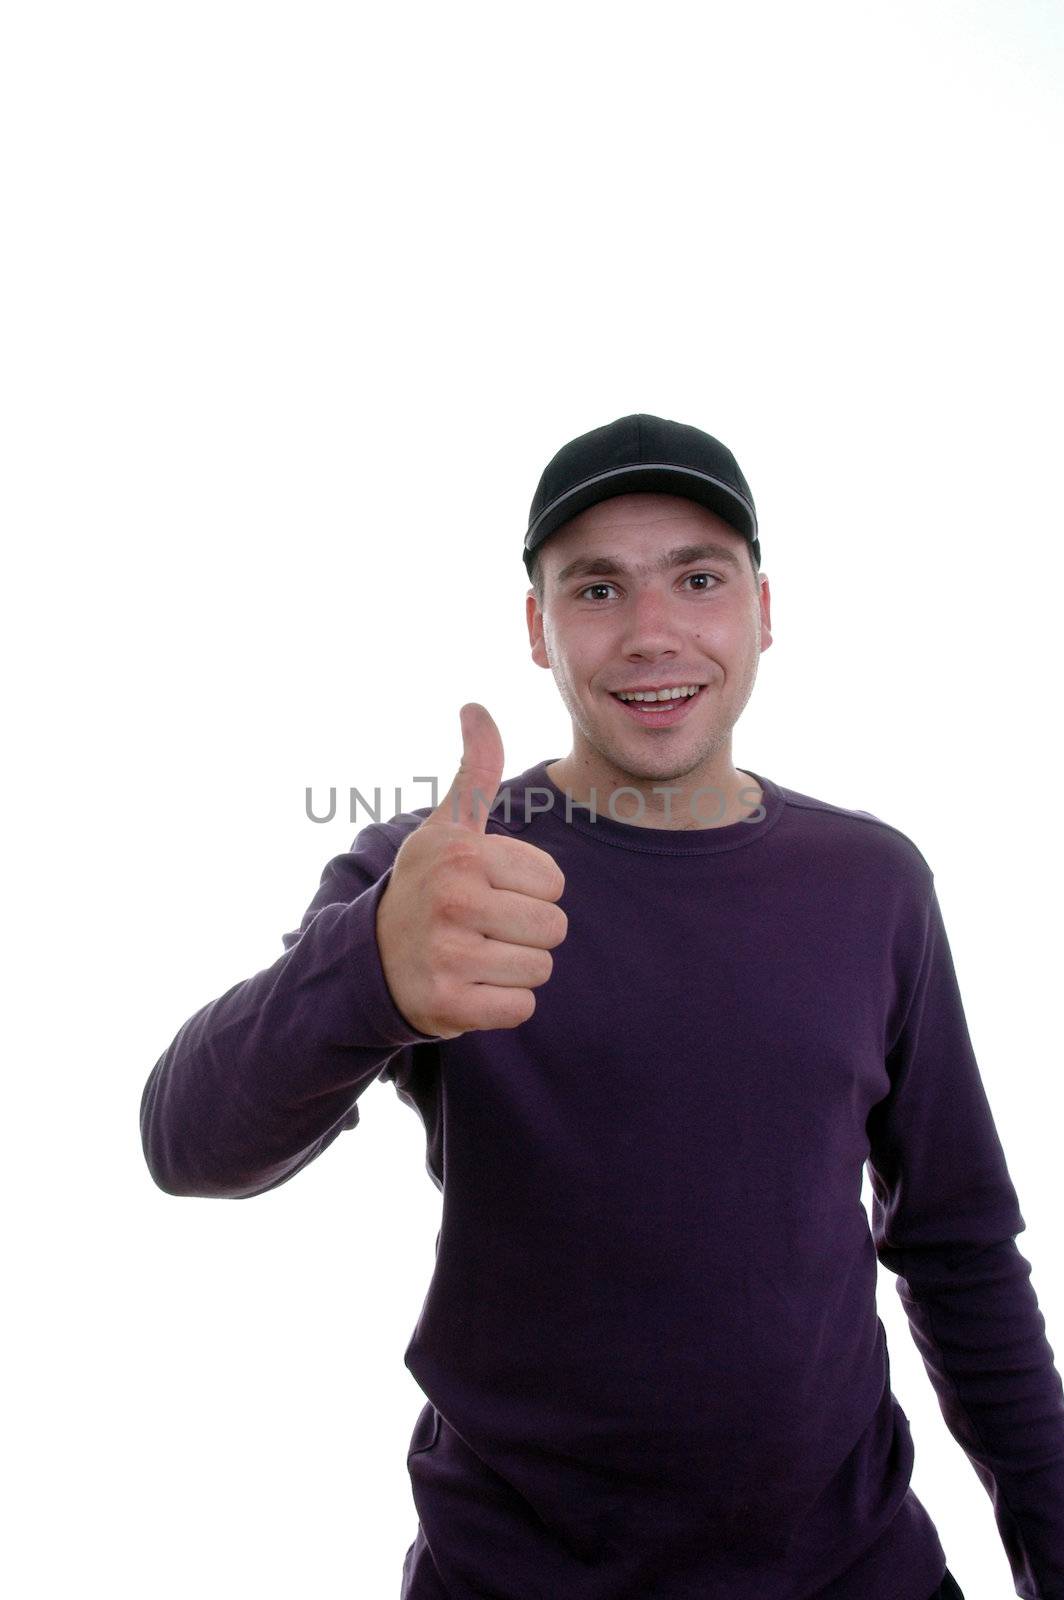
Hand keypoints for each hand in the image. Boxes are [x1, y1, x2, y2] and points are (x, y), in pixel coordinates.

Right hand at [376, 703, 567, 1038]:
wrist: (369, 961)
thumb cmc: (426, 886)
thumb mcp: (446, 827)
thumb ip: (474, 771)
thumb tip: (475, 707)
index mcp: (461, 853)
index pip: (554, 881)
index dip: (528, 890)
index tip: (486, 890)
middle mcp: (452, 900)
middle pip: (553, 927)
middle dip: (526, 932)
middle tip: (483, 928)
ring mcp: (448, 955)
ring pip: (541, 968)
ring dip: (515, 968)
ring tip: (475, 955)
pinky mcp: (448, 1005)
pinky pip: (522, 1008)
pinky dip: (502, 1004)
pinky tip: (469, 986)